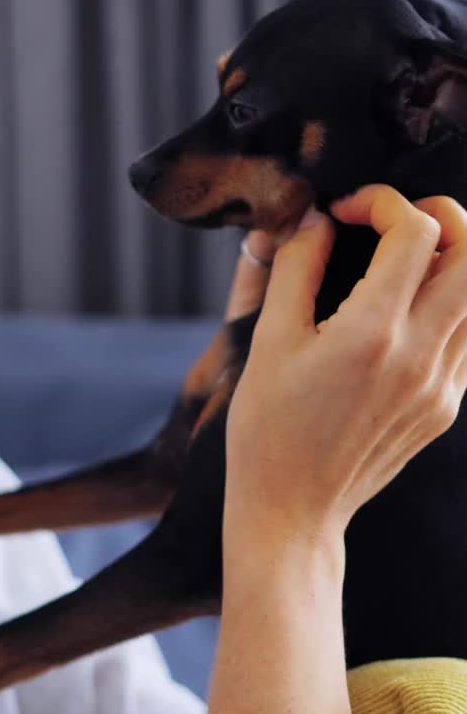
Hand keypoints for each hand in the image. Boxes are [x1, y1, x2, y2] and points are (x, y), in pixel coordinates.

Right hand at [224, 185, 466, 543]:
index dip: (382, 202)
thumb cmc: (267, 430)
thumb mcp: (268, 342)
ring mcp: (443, 385)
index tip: (345, 212)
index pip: (418, 231)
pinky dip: (446, 305)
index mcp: (373, 334)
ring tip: (397, 266)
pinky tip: (401, 313)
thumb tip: (318, 219)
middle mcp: (421, 356)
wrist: (292, 511)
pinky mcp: (446, 405)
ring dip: (447, 261)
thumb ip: (296, 268)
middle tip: (393, 223)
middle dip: (440, 216)